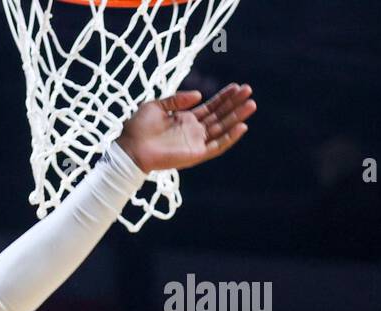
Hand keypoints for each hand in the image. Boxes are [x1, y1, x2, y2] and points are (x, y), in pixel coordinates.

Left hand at [116, 83, 254, 172]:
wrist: (129, 148)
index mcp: (185, 119)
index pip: (210, 107)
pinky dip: (230, 137)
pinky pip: (217, 146)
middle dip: (234, 103)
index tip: (237, 86)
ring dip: (237, 117)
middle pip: (220, 116)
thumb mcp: (156, 105)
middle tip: (248, 90)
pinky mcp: (195, 154)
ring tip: (251, 104)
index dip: (224, 97)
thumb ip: (177, 99)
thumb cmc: (137, 128)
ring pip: (222, 128)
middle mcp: (193, 131)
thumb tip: (199, 95)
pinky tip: (242, 126)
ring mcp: (195, 143)